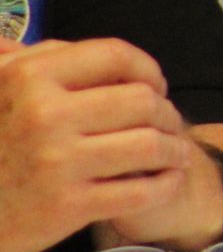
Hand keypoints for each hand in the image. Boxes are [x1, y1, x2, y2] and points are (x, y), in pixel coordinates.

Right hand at [0, 37, 213, 251]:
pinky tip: (168, 178)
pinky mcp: (67, 206)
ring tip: (176, 151)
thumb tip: (70, 45)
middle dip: (166, 112)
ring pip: (150, 145)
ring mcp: (57, 162)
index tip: (155, 85)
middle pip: (142, 101)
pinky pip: (141, 191)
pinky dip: (166, 184)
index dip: (147, 68)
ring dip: (174, 148)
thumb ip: (40, 59)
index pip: (116, 56)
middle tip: (168, 122)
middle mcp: (44, 116)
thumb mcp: (1, 88)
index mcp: (31, 78)